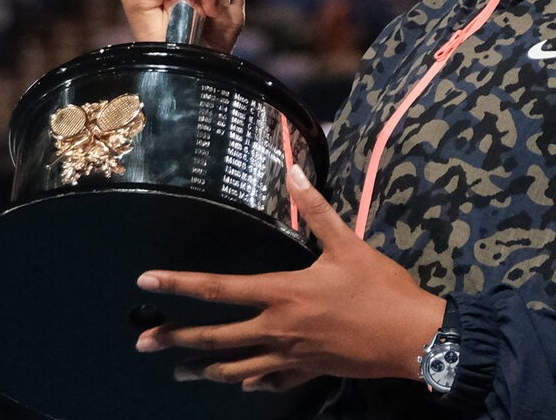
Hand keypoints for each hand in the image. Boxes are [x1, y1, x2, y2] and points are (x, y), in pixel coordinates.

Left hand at [134, 166, 446, 392]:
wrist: (412, 337)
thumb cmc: (380, 289)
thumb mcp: (349, 245)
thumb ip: (317, 210)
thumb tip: (295, 172)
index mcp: (283, 293)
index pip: (220, 289)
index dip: (180, 284)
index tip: (146, 282)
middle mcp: (278, 329)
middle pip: (216, 337)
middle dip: (176, 339)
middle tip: (143, 342)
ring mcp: (291, 356)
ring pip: (238, 367)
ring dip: (206, 368)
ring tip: (181, 371)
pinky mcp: (309, 371)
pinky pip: (271, 380)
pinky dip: (252, 381)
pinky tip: (241, 383)